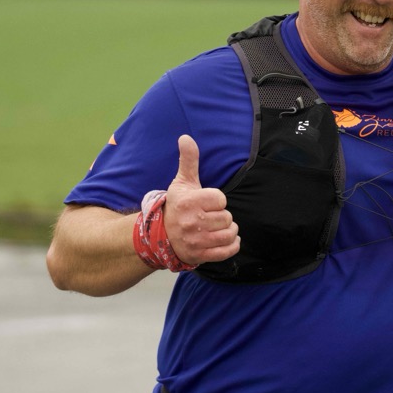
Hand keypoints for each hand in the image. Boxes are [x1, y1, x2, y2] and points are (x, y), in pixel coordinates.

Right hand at [163, 135, 240, 264]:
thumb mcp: (181, 182)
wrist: (160, 235)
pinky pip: (227, 251)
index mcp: (189, 203)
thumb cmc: (176, 206)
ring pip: (229, 234)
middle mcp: (192, 223)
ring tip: (219, 227)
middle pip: (227, 218)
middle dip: (222, 216)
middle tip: (211, 216)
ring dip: (229, 231)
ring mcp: (196, 241)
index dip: (218, 200)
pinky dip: (232, 245)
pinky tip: (227, 240)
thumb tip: (186, 137)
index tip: (208, 202)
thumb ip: (188, 160)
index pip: (221, 200)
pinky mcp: (200, 255)